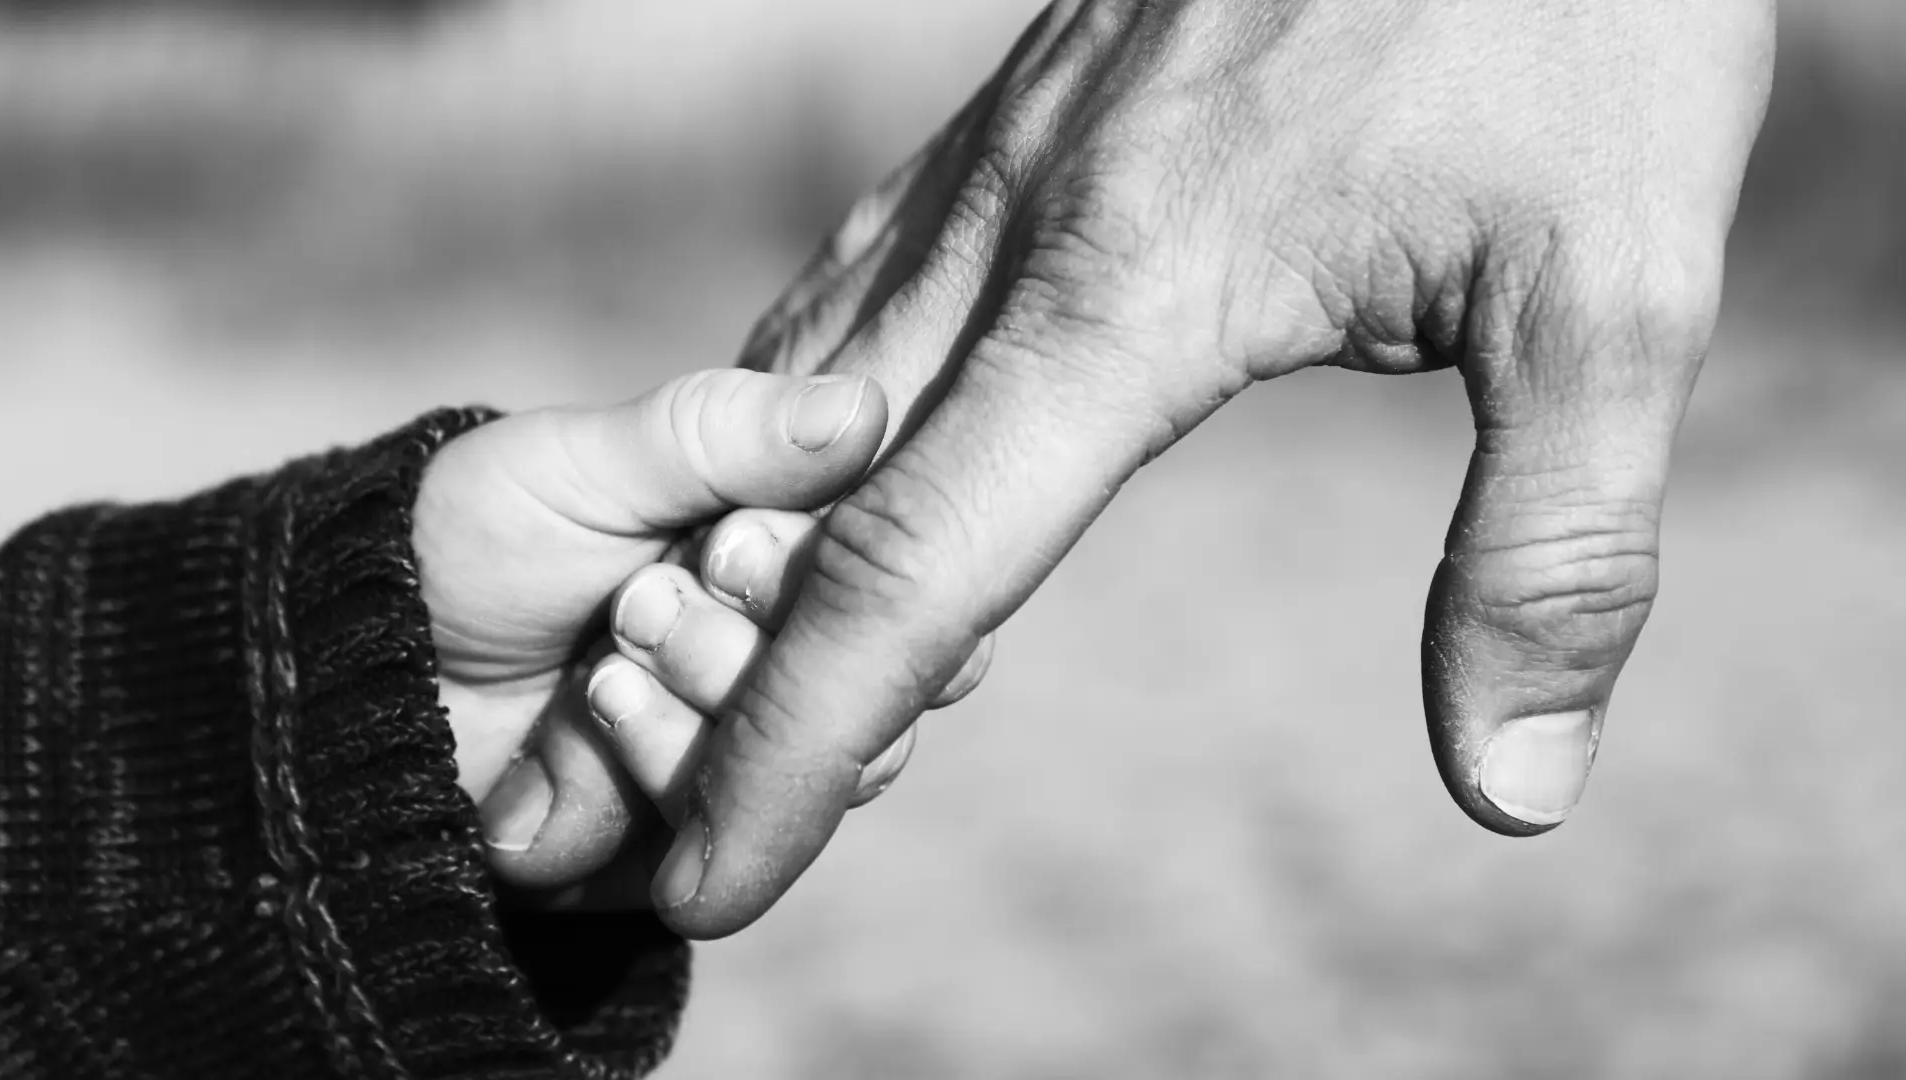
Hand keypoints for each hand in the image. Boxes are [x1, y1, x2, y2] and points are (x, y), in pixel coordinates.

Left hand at [411, 369, 894, 894]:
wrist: (338, 665)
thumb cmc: (467, 535)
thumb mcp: (586, 465)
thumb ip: (724, 438)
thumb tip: (863, 408)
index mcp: (784, 561)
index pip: (885, 594)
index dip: (814, 585)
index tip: (727, 545)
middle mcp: (779, 667)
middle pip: (860, 706)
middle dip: (733, 658)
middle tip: (631, 607)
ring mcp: (730, 765)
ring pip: (787, 787)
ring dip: (681, 731)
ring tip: (592, 678)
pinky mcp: (669, 851)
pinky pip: (700, 857)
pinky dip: (623, 798)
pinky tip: (562, 750)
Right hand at [652, 0, 1776, 936]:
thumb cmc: (1575, 14)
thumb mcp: (1617, 285)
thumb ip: (1555, 542)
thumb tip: (1513, 785)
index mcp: (1129, 298)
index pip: (907, 575)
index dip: (792, 754)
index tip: (710, 883)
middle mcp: (1014, 235)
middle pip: (801, 503)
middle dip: (722, 690)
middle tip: (671, 826)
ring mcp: (998, 165)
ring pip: (800, 390)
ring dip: (738, 550)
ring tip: (711, 682)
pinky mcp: (1018, 123)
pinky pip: (853, 291)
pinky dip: (794, 420)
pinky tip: (794, 465)